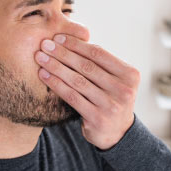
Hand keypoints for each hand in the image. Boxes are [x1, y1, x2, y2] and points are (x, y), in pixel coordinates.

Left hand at [35, 33, 139, 149]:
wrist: (117, 132)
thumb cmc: (111, 98)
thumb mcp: (115, 80)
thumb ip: (101, 64)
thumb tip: (71, 39)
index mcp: (130, 75)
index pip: (99, 54)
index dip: (77, 44)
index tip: (58, 37)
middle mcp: (124, 89)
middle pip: (87, 66)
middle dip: (63, 53)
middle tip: (45, 44)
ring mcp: (111, 105)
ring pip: (78, 81)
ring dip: (56, 67)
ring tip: (40, 58)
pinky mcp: (98, 118)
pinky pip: (72, 97)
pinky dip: (56, 84)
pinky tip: (44, 76)